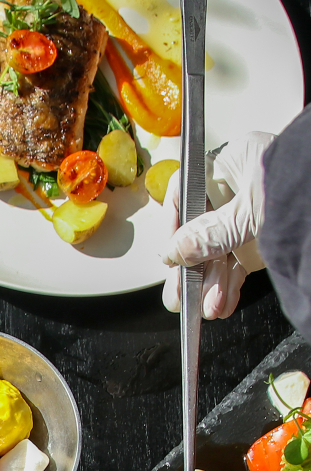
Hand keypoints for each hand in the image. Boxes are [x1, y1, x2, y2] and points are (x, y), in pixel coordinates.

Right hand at [161, 131, 273, 318]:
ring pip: (220, 252)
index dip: (175, 225)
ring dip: (213, 282)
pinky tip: (223, 302)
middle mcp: (238, 188)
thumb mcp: (249, 213)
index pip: (186, 192)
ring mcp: (252, 215)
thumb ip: (210, 234)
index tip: (172, 254)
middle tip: (183, 293)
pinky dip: (231, 285)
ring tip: (208, 307)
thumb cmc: (303, 185)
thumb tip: (174, 251)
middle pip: (201, 230)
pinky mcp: (265, 239)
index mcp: (231, 163)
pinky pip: (239, 264)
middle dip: (194, 267)